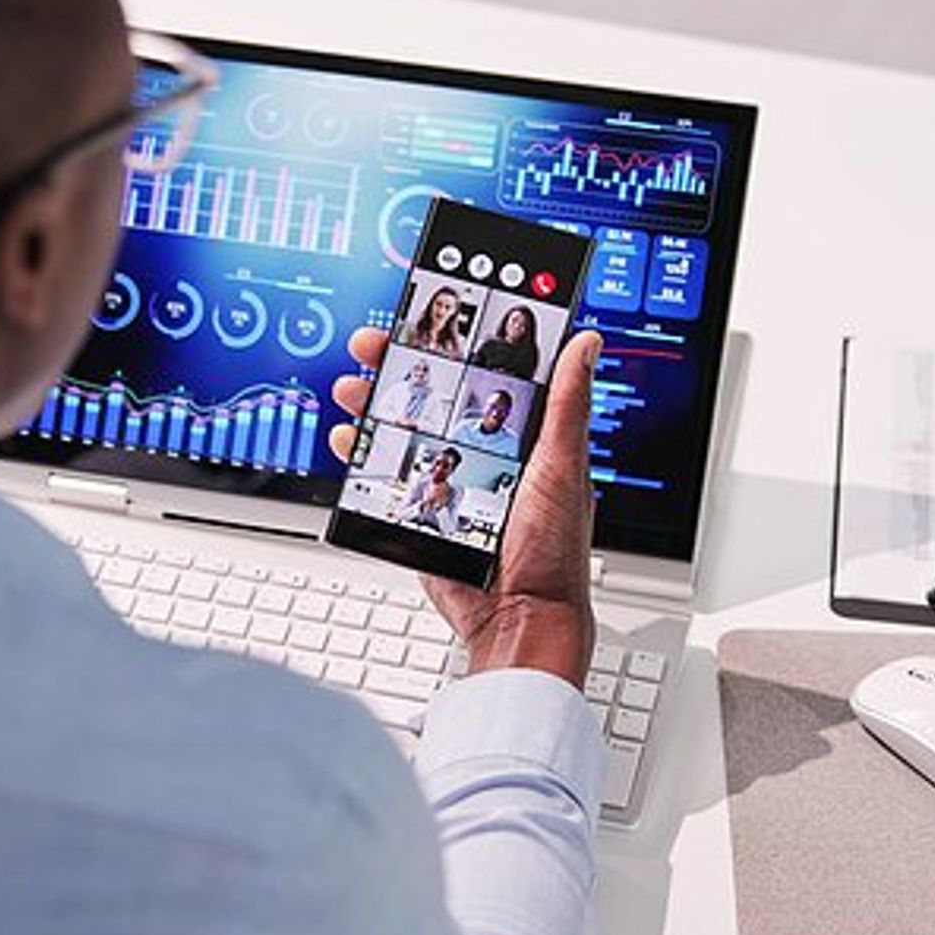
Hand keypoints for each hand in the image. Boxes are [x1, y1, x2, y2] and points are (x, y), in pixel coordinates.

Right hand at [331, 326, 599, 688]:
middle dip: (399, 366)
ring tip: (353, 390)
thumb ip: (566, 405)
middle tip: (371, 344)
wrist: (521, 619)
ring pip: (405, 430)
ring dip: (374, 405)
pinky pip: (389, 477)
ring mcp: (452, 480)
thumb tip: (586, 343)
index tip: (430, 315)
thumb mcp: (562, 466)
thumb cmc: (555, 549)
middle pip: (436, 395)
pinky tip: (349, 441)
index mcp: (524, 434)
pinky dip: (363, 456)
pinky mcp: (425, 512)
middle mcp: (486, 452)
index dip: (457, 341)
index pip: (486, 372)